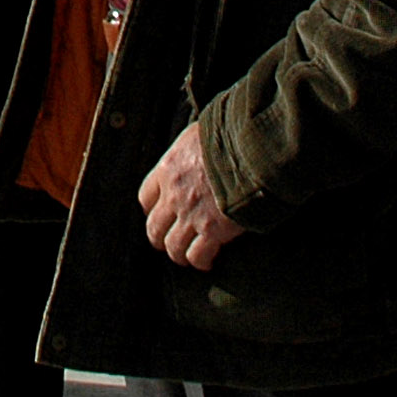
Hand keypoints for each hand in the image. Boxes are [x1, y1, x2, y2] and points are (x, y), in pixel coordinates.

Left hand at [135, 124, 246, 271]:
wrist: (251, 151)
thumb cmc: (230, 136)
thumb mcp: (199, 135)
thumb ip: (191, 150)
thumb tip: (198, 150)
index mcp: (167, 170)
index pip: (146, 196)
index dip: (152, 208)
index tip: (160, 212)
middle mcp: (173, 195)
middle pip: (154, 227)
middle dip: (160, 238)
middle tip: (169, 242)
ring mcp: (191, 215)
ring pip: (173, 247)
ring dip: (179, 254)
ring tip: (189, 257)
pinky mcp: (212, 231)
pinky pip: (198, 256)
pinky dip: (201, 262)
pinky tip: (208, 262)